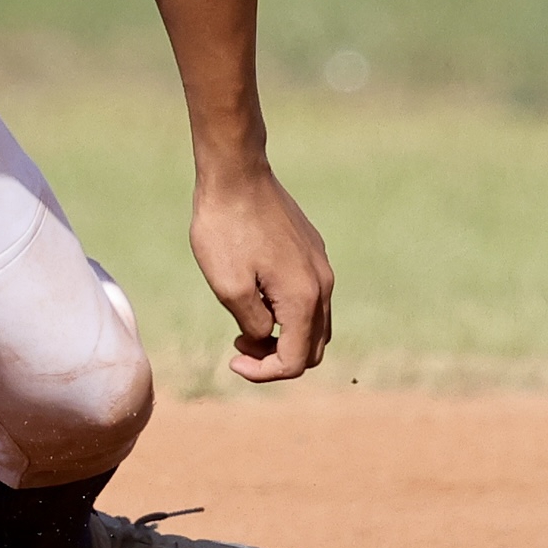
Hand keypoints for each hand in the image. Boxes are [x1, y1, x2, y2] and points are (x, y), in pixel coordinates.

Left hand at [188, 157, 335, 383]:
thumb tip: (268, 337)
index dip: (264, 372)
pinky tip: (256, 291)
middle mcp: (322, 284)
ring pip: (315, 323)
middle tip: (239, 343)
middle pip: (313, 348)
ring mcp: (321, 264)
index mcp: (303, 298)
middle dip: (277, 358)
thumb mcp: (229, 287)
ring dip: (285, 335)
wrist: (236, 174)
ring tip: (246, 323)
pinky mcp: (312, 250)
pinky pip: (311, 296)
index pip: (295, 362)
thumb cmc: (225, 230)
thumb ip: (254, 325)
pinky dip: (289, 311)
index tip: (232, 359)